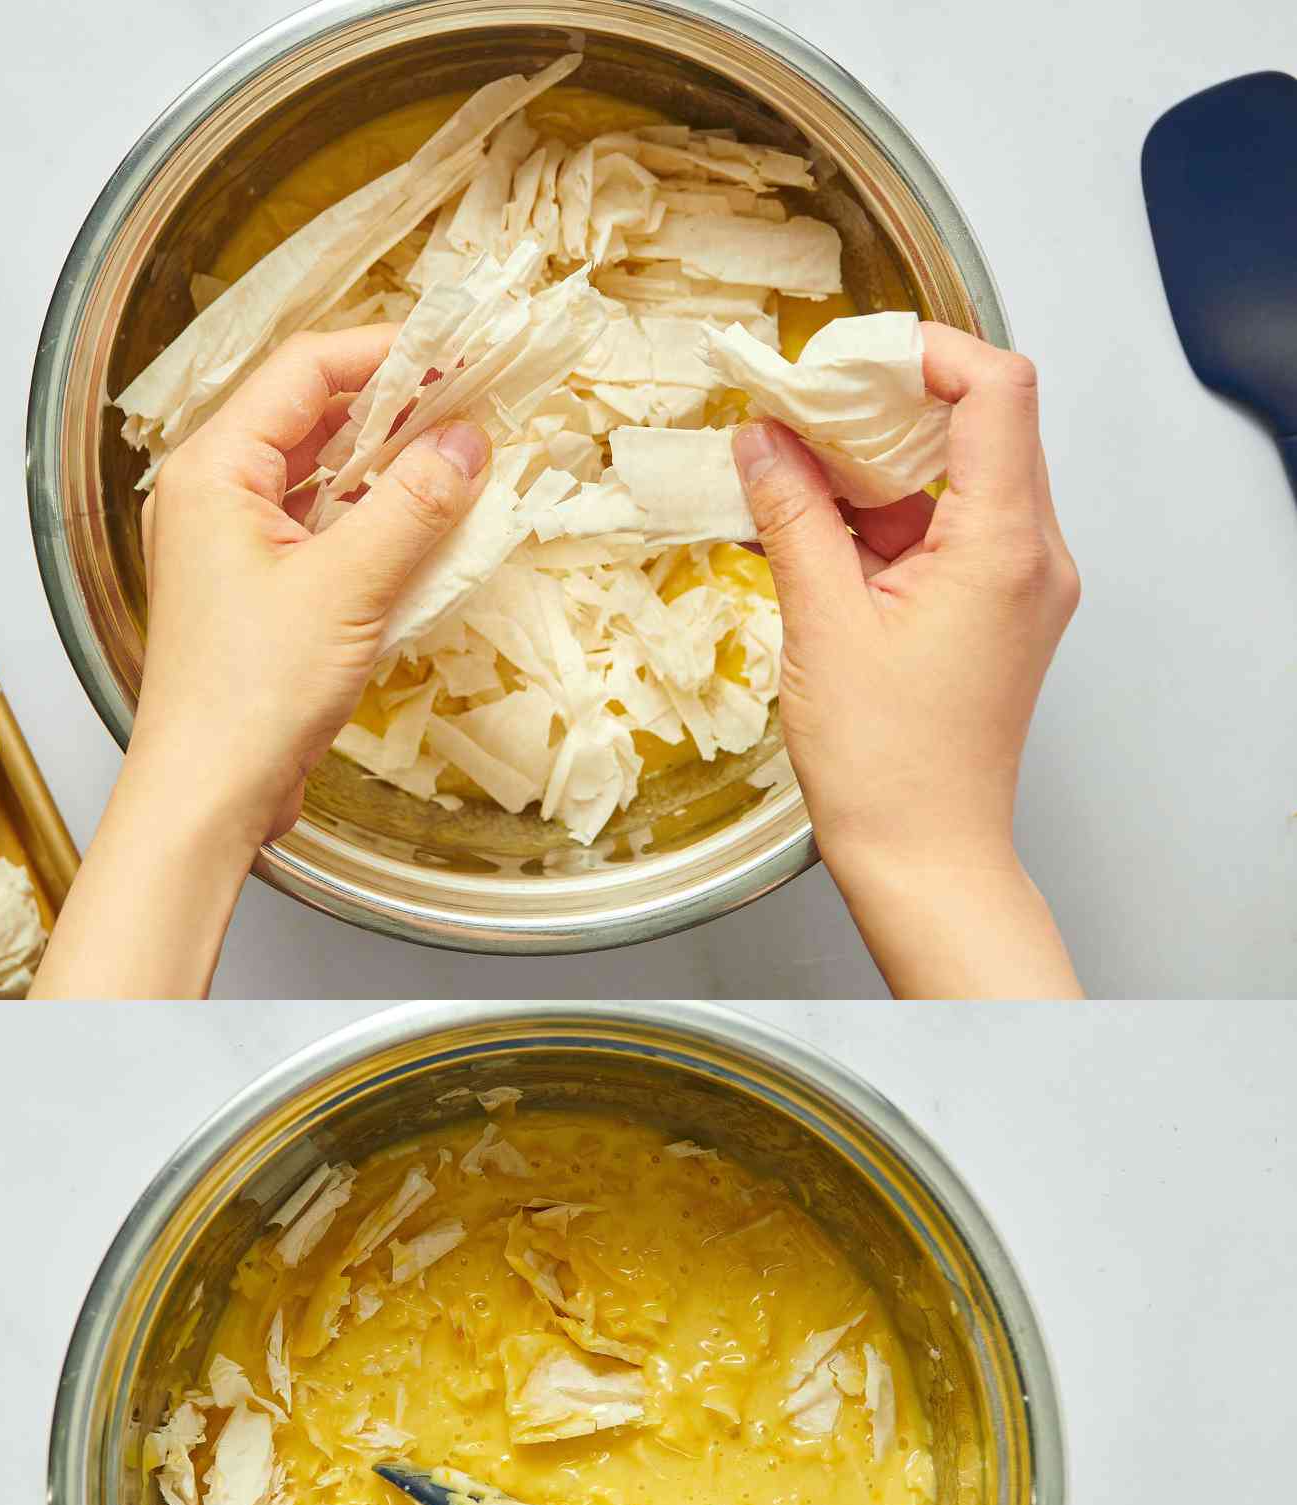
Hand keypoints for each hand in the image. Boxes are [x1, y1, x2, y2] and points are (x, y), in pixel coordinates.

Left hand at [32, 328, 489, 996]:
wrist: (208, 794)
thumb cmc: (250, 694)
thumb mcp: (347, 588)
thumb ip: (413, 507)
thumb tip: (468, 440)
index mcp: (214, 469)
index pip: (303, 370)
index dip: (385, 353)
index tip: (458, 356)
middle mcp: (215, 495)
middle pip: (312, 417)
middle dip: (395, 409)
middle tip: (472, 407)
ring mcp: (235, 545)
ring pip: (322, 476)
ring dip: (388, 468)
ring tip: (460, 463)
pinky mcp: (259, 593)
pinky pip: (323, 531)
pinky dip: (374, 522)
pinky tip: (426, 532)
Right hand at [734, 329, 1081, 997]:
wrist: (926, 859)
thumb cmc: (888, 768)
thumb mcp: (821, 625)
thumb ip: (793, 515)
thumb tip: (762, 439)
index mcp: (1005, 546)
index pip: (996, 388)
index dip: (923, 352)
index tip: (844, 360)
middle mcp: (1035, 556)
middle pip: (982, 423)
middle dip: (888, 404)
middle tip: (803, 409)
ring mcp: (1022, 586)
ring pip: (963, 477)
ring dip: (883, 463)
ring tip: (798, 475)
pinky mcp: (999, 614)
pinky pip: (953, 530)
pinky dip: (891, 516)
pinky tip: (822, 532)